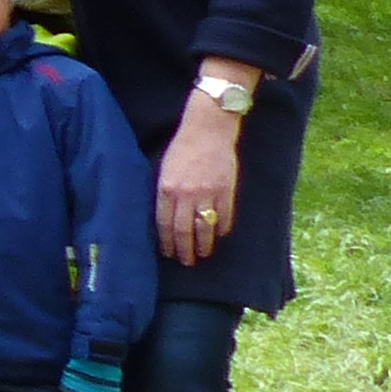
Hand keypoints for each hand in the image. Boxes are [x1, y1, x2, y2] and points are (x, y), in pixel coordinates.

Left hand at [157, 99, 243, 266]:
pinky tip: (219, 235)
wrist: (208, 129)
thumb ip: (164, 193)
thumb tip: (165, 218)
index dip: (166, 242)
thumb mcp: (164, 169)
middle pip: (183, 231)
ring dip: (203, 246)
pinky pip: (224, 217)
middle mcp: (186, 194)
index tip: (168, 253)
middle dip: (184, 250)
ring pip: (204, 229)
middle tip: (186, 261)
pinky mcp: (226, 191)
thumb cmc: (182, 147)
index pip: (164, 224)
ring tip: (202, 255)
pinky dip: (222, 229)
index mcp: (166, 188)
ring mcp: (207, 194)